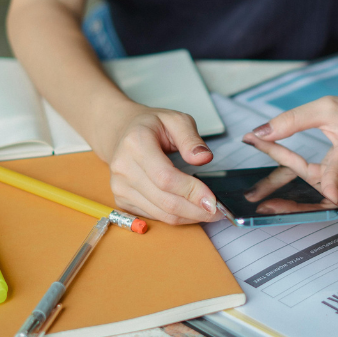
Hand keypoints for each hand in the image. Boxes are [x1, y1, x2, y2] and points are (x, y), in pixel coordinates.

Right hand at [98, 104, 222, 224]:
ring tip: (208, 212)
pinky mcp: (122, 200)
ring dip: (188, 217)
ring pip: (161, 214)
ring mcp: (120, 187)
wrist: (121, 132)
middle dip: (195, 210)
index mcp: (136, 144)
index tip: (213, 200)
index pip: (166, 177)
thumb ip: (191, 139)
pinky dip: (175, 217)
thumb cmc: (150, 126)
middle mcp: (123, 168)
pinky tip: (189, 210)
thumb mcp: (175, 119)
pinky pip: (154, 216)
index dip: (191, 192)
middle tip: (218, 211)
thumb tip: (203, 158)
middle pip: (165, 201)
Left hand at [242, 91, 337, 204]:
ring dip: (279, 193)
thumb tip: (259, 132)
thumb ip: (293, 120)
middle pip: (310, 184)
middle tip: (252, 194)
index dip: (335, 181)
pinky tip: (265, 189)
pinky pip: (309, 191)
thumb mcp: (327, 108)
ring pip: (306, 192)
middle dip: (279, 186)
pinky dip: (288, 188)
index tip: (332, 192)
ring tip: (253, 196)